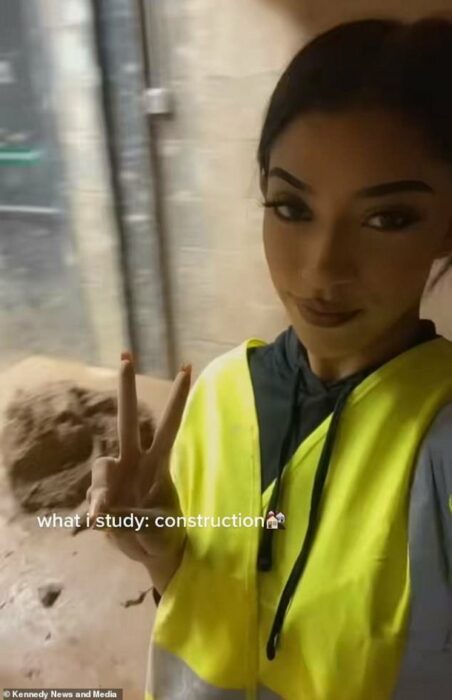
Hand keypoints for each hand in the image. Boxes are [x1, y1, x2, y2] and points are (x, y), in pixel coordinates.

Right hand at [86, 352, 191, 592]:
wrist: (152, 552)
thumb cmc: (165, 535)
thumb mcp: (158, 530)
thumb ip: (133, 521)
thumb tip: (101, 513)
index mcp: (158, 463)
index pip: (169, 425)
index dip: (177, 398)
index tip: (187, 367)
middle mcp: (135, 462)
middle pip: (129, 420)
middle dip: (127, 388)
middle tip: (125, 355)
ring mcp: (117, 476)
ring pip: (102, 467)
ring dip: (101, 490)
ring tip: (103, 516)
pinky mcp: (102, 496)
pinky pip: (94, 498)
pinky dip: (95, 511)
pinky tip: (99, 524)